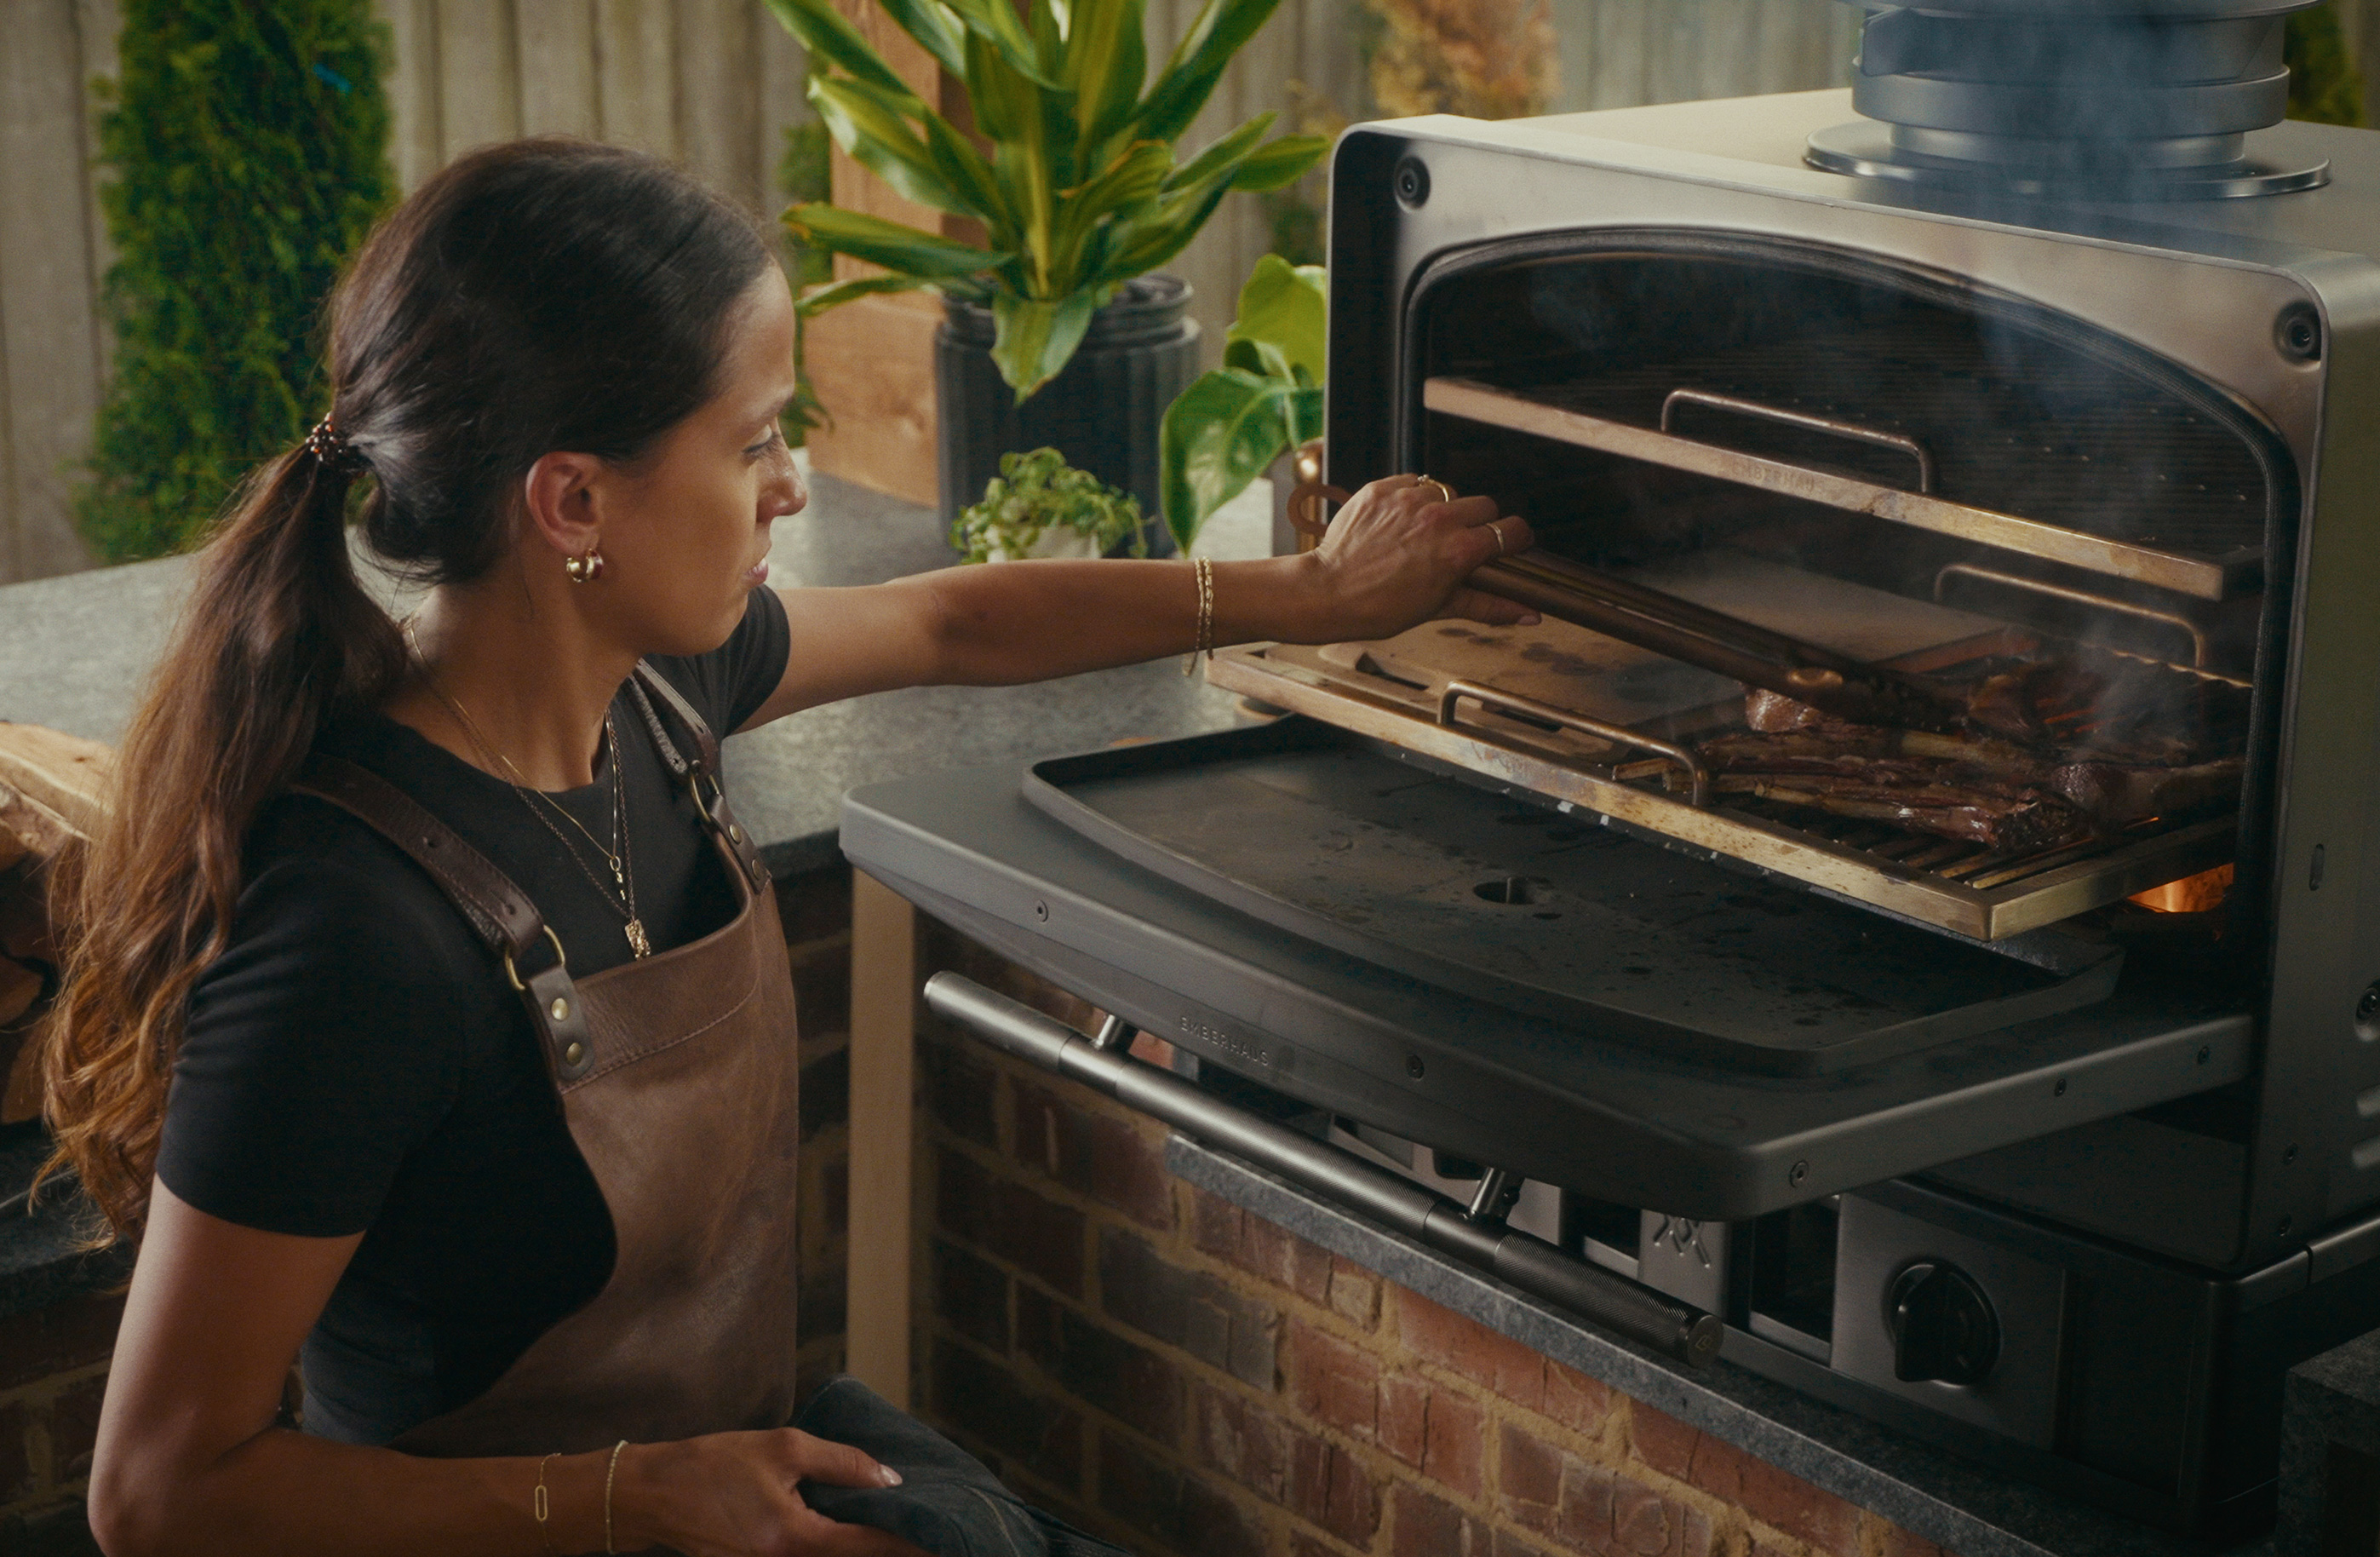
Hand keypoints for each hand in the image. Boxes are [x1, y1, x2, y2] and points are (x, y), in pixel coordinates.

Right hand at [616, 1430, 930, 1556]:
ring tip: (897, 1536)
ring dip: (861, 1551)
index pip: (866, 1546)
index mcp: (793, 1538)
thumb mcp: (782, 1447)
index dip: (905, 1544)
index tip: (940, 1541)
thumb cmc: (714, 1464)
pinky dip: (833, 1550)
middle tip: (928, 1539)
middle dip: (887, 1551)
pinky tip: (851, 1533)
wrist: (654, 1494)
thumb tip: (889, 1479)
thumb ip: (841, 1462)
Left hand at [1302, 474, 1539, 641]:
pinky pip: (1414, 482)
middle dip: (1480, 522)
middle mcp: (1438, 519)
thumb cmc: (1379, 608)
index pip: (1511, 529)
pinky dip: (1413, 498)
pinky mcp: (1383, 488)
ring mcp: (1409, 500)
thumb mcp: (1439, 608)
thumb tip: (1529, 614)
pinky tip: (1400, 522)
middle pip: (1485, 504)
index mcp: (1458, 551)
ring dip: (1445, 508)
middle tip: (1462, 541)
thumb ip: (1489, 606)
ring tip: (1424, 534)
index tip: (1513, 543)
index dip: (1516, 537)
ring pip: (1449, 491)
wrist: (1327, 593)